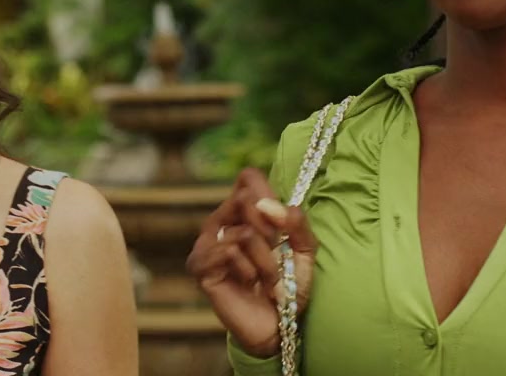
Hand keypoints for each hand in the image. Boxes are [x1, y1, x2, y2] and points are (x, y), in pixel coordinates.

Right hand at [186, 168, 318, 358]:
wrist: (278, 326)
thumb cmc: (289, 286)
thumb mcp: (304, 250)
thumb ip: (296, 222)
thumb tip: (269, 205)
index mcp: (244, 212)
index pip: (248, 178)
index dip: (268, 195)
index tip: (280, 226)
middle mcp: (221, 222)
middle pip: (244, 199)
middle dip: (271, 230)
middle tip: (276, 254)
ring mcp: (206, 243)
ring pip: (243, 232)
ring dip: (266, 260)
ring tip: (266, 278)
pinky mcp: (200, 266)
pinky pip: (229, 252)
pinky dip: (249, 271)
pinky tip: (249, 283)